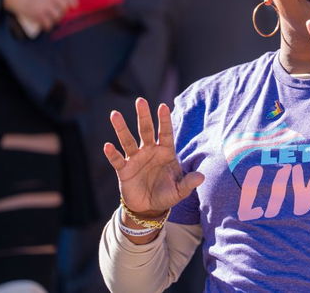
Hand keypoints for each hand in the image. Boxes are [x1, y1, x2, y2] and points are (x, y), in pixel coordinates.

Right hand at [2, 0, 77, 30]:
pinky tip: (47, 25)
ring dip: (55, 19)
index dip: (72, 2)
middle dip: (63, 11)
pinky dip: (48, 26)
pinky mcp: (38, 15)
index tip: (73, 6)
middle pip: (64, 7)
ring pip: (58, 16)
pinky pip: (48, 24)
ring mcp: (45, 6)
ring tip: (52, 18)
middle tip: (59, 12)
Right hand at [103, 98, 202, 217]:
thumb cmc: (167, 194)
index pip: (166, 133)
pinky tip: (107, 145)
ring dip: (121, 128)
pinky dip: (112, 154)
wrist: (149, 208)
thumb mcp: (180, 190)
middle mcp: (150, 151)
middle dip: (144, 116)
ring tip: (115, 114)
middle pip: (146, 130)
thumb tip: (202, 177)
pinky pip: (117, 160)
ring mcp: (136, 159)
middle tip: (140, 100)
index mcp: (166, 152)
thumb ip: (189, 183)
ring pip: (128, 140)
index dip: (164, 120)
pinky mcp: (124, 170)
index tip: (163, 106)